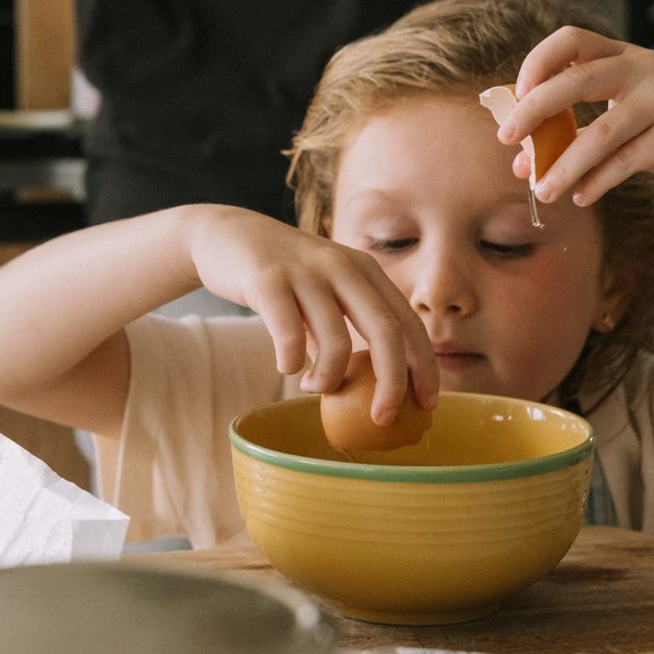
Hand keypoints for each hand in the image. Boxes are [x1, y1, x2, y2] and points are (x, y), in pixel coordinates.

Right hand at [183, 206, 437, 422]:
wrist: (226, 234)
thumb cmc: (284, 275)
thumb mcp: (326, 288)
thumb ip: (349, 322)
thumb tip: (376, 382)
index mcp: (366, 270)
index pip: (409, 322)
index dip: (424, 366)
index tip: (426, 405)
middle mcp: (343, 267)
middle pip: (385, 332)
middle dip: (393, 382)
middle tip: (383, 419)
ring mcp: (306, 271)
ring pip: (336, 340)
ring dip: (329, 378)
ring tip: (313, 387)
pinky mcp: (267, 280)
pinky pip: (288, 334)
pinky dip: (291, 361)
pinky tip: (287, 367)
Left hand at [491, 27, 653, 206]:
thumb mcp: (624, 121)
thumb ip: (578, 130)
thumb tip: (520, 160)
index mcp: (626, 55)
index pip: (572, 40)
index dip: (537, 62)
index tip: (515, 95)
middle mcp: (646, 68)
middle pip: (578, 79)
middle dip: (535, 109)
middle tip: (506, 138)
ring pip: (602, 132)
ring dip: (564, 165)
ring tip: (543, 191)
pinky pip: (628, 160)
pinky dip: (599, 181)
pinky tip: (581, 197)